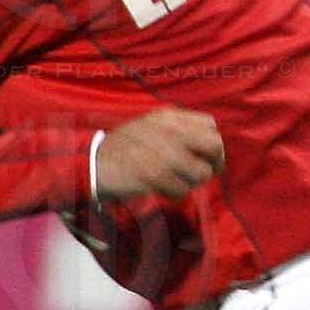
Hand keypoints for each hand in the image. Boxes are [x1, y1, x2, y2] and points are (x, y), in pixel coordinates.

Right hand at [95, 107, 224, 201]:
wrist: (94, 163)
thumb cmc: (124, 147)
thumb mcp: (151, 126)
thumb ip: (178, 131)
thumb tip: (208, 148)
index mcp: (169, 116)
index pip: (210, 124)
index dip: (212, 143)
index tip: (206, 157)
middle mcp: (171, 131)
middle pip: (215, 145)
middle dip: (214, 163)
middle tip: (202, 174)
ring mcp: (165, 153)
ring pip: (202, 172)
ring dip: (191, 182)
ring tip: (173, 181)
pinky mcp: (157, 174)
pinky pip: (183, 190)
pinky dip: (175, 193)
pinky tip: (161, 189)